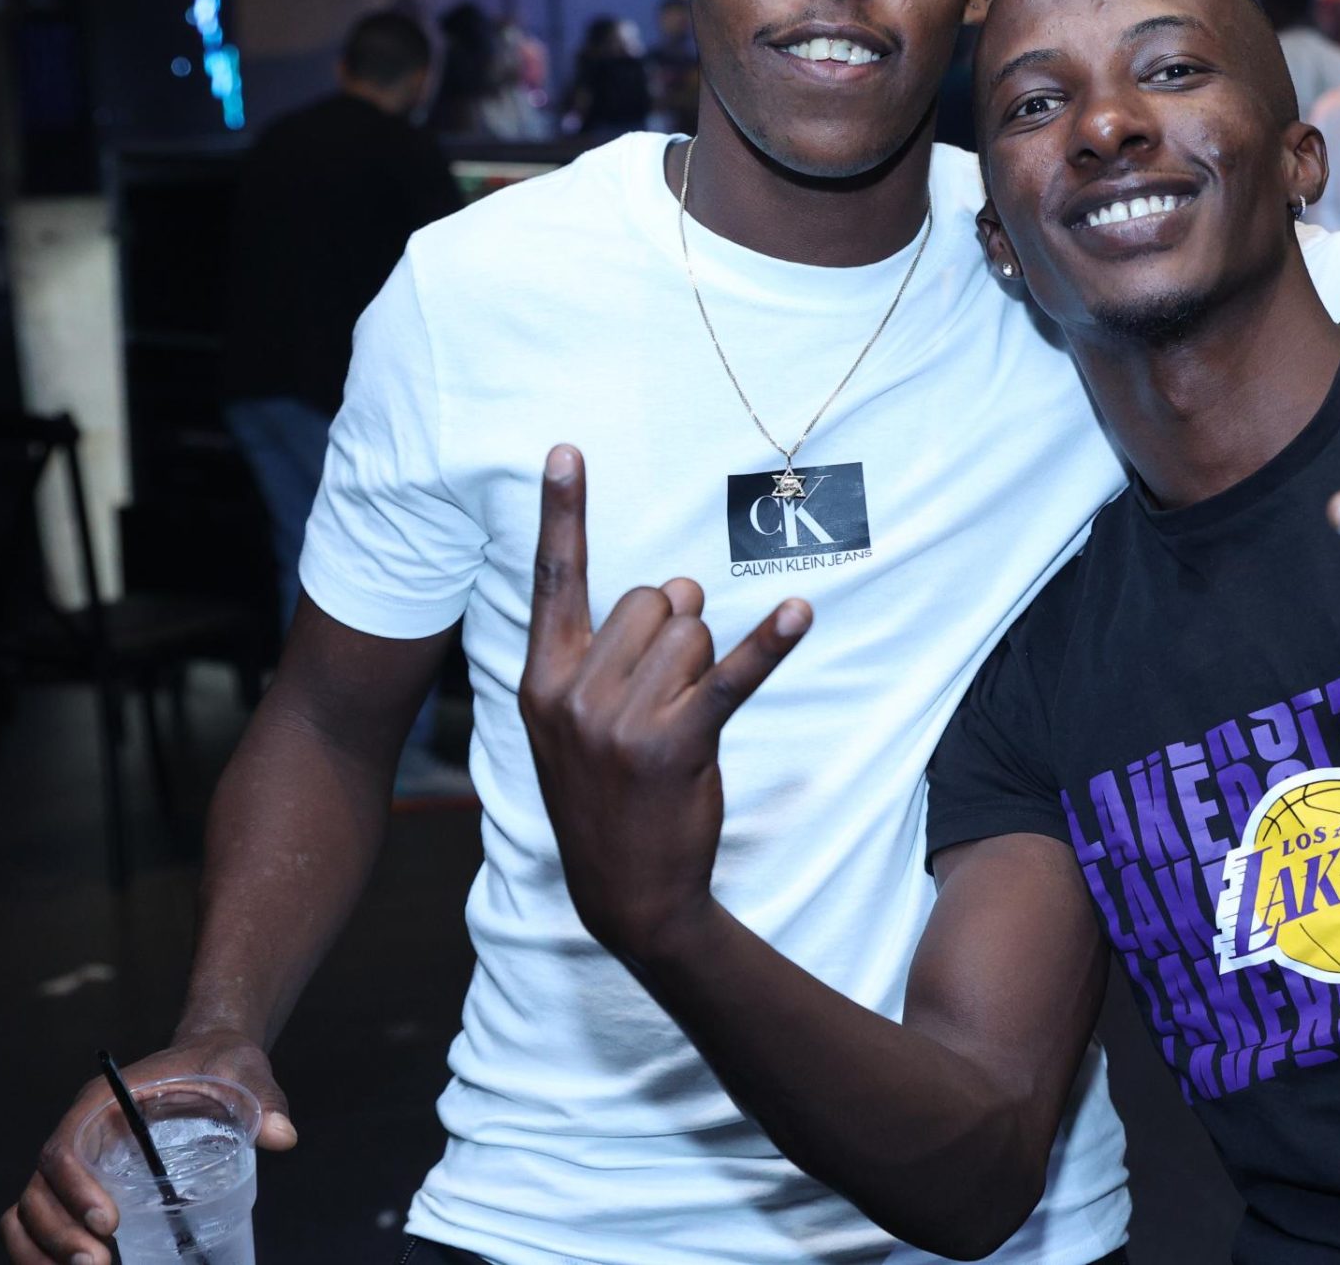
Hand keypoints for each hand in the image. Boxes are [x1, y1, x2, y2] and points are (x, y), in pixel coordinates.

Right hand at [4, 1031, 292, 1264]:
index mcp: (101, 1104)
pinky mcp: (83, 1189)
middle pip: (38, 1191)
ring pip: (28, 1213)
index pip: (64, 1150)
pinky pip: (42, 1225)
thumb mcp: (242, 1071)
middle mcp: (78, 1135)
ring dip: (42, 1253)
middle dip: (58, 1236)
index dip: (75, 1189)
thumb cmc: (219, 1065)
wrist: (209, 1060)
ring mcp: (76, 1165)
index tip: (111, 1222)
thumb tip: (283, 1136)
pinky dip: (45, 1254)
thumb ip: (262, 1100)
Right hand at [519, 445, 809, 964]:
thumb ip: (606, 651)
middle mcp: (574, 695)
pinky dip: (768, 643)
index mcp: (541, 681)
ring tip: (683, 716)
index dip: (561, 513)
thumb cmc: (605, 792)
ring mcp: (622, 722)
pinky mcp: (678, 745)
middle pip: (654, 597)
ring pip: (693, 631)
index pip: (554, 580)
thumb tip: (679, 588)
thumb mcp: (572, 723)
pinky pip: (731, 675)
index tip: (565, 450)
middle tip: (667, 689)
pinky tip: (798, 613)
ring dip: (704, 662)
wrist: (625, 890)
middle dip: (677, 626)